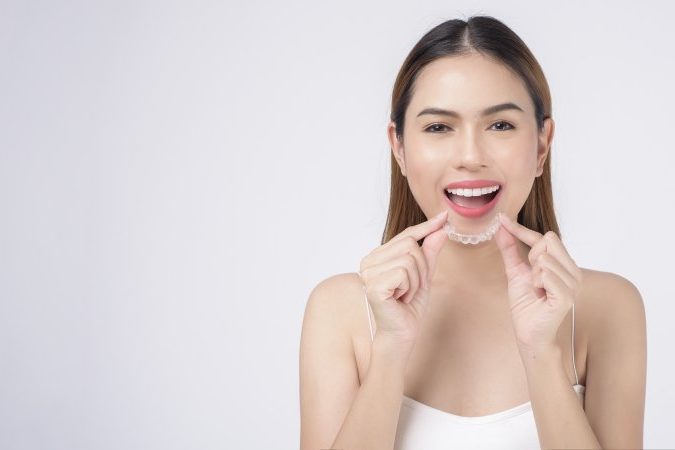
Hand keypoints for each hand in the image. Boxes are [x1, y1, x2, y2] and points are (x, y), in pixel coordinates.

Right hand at [358, 210, 447, 350]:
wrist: (402, 333)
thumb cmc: (409, 306)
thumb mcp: (424, 275)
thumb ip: (430, 252)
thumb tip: (441, 229)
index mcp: (376, 257)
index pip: (405, 235)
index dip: (426, 227)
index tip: (444, 216)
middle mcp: (368, 262)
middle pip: (410, 245)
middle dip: (422, 268)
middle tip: (412, 288)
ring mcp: (368, 273)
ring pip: (409, 259)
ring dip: (416, 280)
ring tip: (406, 295)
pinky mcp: (374, 285)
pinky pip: (404, 273)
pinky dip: (410, 288)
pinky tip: (400, 299)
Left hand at [494, 213, 582, 355]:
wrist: (529, 332)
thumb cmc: (526, 304)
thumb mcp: (515, 271)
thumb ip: (510, 249)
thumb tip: (500, 227)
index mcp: (562, 264)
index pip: (544, 237)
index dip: (520, 229)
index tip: (501, 219)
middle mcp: (572, 271)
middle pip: (548, 240)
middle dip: (531, 256)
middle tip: (532, 277)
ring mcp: (573, 283)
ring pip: (545, 258)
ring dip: (533, 274)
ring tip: (537, 289)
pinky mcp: (567, 296)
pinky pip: (546, 275)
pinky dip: (536, 282)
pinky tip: (539, 294)